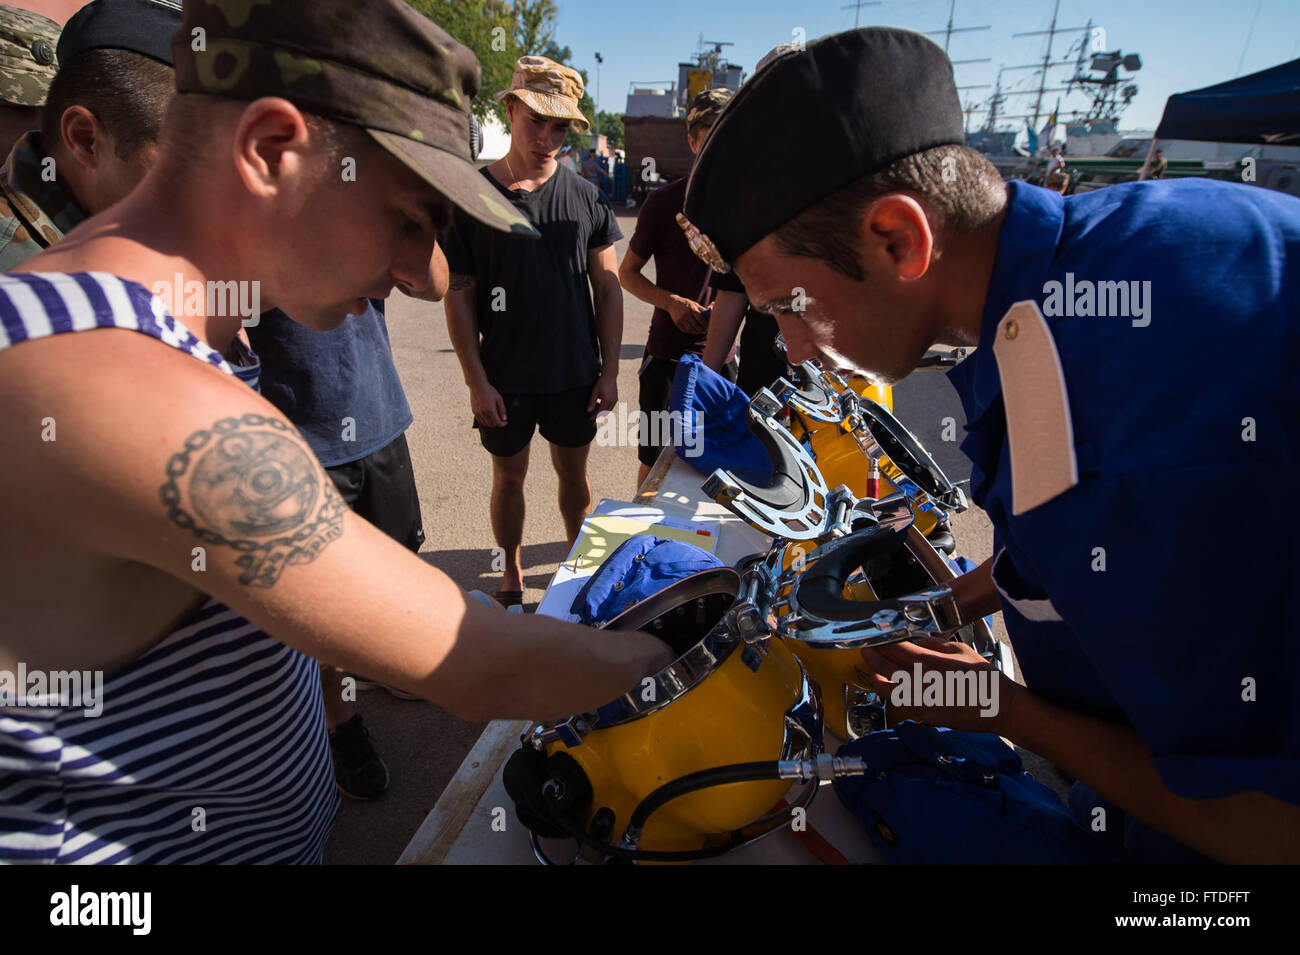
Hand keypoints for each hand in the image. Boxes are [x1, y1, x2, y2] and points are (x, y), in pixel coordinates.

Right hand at [470, 381, 506, 428]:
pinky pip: (480, 420)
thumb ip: (502, 410)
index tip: (505, 422)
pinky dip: (485, 421)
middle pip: (492, 424)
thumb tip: (504, 418)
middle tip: (501, 420)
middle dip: (498, 424)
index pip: (497, 423)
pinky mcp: (474, 411)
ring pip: (485, 424)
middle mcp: (483, 413)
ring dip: (491, 423)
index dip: (503, 424)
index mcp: (490, 410)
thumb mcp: (499, 399)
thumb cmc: (489, 391)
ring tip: (495, 418)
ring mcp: (478, 413)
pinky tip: (488, 417)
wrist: (478, 386)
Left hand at [587, 373, 616, 418]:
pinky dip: (606, 407)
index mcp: (607, 400)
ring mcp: (615, 400)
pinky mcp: (616, 398)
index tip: (590, 418)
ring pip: (609, 409)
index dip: (595, 415)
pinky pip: (611, 405)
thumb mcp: (595, 392)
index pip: (600, 411)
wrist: (610, 375)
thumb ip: (592, 402)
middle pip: (605, 412)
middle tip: (593, 415)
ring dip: (602, 411)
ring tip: (596, 408)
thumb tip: (589, 410)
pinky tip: (600, 404)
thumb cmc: (601, 382)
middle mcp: (612, 401)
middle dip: (599, 415)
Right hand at [665, 295, 707, 334]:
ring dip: (696, 332)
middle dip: (702, 330)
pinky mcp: (677, 323)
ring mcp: (681, 319)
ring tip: (700, 331)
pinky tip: (693, 330)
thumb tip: (709, 317)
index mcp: (691, 309)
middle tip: (705, 331)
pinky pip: (685, 330)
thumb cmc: (686, 303)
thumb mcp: (694, 304)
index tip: (708, 326)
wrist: (672, 303)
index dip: (705, 324)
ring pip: (691, 330)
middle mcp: (686, 314)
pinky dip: (690, 332)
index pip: (700, 319)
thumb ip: (701, 310)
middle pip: (696, 326)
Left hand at [859, 636, 1021, 733]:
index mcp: (930, 664)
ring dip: (878, 679)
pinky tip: (896, 686)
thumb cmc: (984, 678)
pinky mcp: (926, 716)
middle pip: (885, 670)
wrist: (999, 707)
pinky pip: (903, 703)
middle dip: (872, 658)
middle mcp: (921, 684)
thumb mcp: (960, 650)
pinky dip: (895, 693)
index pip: (896, 649)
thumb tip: (917, 641)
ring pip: (888, 691)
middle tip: (867, 651)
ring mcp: (922, 703)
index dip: (882, 642)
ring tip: (875, 671)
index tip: (877, 637)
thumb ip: (934, 645)